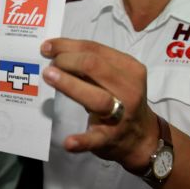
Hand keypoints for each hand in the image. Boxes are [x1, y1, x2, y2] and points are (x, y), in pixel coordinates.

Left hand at [40, 38, 157, 173]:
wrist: (142, 138)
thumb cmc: (121, 99)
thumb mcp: (114, 77)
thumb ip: (91, 65)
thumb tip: (56, 52)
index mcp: (130, 68)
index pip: (95, 49)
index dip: (68, 45)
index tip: (47, 47)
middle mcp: (129, 89)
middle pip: (94, 66)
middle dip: (67, 60)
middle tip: (49, 66)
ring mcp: (122, 115)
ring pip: (97, 98)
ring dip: (70, 85)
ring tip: (49, 76)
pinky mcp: (111, 138)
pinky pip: (97, 139)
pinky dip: (82, 141)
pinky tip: (68, 142)